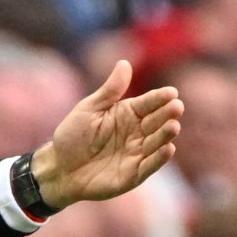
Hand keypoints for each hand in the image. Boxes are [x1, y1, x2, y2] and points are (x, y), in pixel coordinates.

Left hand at [31, 60, 183, 208]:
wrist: (60, 168)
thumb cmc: (74, 136)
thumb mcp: (89, 110)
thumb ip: (109, 91)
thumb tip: (124, 63)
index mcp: (129, 113)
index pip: (149, 102)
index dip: (160, 98)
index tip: (171, 93)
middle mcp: (138, 131)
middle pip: (157, 121)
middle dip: (168, 114)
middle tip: (176, 107)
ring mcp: (137, 152)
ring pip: (157, 142)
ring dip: (166, 135)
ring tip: (173, 127)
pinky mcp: (133, 174)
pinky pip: (149, 166)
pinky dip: (159, 159)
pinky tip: (168, 149)